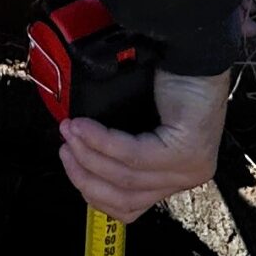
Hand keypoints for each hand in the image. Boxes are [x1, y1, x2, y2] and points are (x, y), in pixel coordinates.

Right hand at [58, 68, 229, 221]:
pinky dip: (102, 142)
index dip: (90, 190)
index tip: (69, 161)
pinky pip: (132, 156)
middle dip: (84, 175)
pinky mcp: (186, 153)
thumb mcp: (138, 126)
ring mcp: (189, 168)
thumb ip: (117, 151)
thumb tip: (77, 158)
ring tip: (68, 130)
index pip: (128, 206)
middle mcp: (186, 178)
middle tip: (64, 146)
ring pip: (125, 179)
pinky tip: (84, 127)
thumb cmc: (166, 80)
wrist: (191, 49)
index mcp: (174, 176)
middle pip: (124, 198)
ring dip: (88, 154)